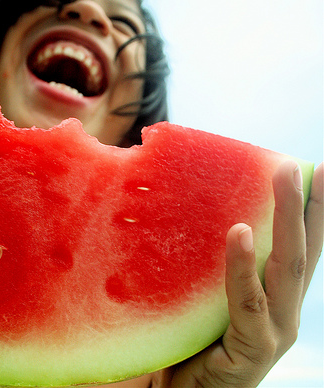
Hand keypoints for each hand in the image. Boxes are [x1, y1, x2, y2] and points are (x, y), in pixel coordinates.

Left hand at [157, 161, 322, 387]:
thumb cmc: (200, 338)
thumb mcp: (215, 293)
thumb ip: (224, 263)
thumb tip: (214, 212)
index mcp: (280, 296)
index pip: (302, 246)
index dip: (313, 210)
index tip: (318, 170)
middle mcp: (286, 311)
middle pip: (301, 250)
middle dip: (306, 204)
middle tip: (299, 164)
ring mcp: (274, 332)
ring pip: (286, 268)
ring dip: (288, 219)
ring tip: (284, 178)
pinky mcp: (253, 349)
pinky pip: (248, 302)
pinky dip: (244, 266)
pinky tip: (241, 233)